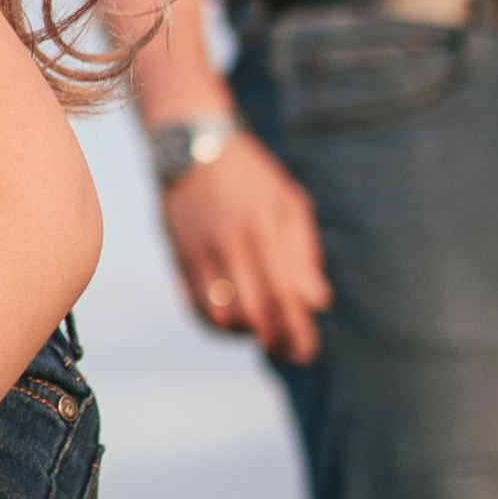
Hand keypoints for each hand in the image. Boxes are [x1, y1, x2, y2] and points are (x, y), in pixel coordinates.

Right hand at [161, 132, 330, 364]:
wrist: (193, 146)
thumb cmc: (251, 176)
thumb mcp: (289, 203)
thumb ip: (304, 253)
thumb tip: (318, 302)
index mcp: (264, 229)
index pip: (284, 297)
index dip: (297, 333)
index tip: (306, 352)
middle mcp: (230, 243)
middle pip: (253, 314)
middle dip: (275, 342)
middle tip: (288, 352)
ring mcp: (200, 251)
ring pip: (221, 316)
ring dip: (244, 335)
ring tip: (262, 334)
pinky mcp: (179, 256)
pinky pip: (195, 305)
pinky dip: (214, 325)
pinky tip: (231, 324)